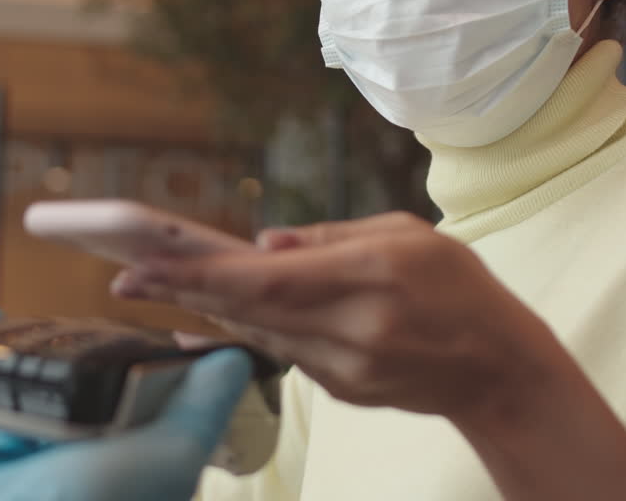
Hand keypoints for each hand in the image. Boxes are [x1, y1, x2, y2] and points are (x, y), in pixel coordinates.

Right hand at [0, 307, 254, 500]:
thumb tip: (235, 360)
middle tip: (33, 313)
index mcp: (118, 466)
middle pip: (52, 400)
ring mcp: (10, 483)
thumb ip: (201, 410)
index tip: (101, 316)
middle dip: (41, 352)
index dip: (113, 359)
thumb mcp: (167, 455)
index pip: (121, 403)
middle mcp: (67, 474)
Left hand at [112, 213, 569, 425]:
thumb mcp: (407, 233)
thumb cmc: (458, 286)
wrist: (501, 369)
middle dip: (181, 291)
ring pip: (258, 335)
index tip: (142, 267)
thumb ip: (330, 236)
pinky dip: (249, 329)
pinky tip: (217, 310)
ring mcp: (345, 370)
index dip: (197, 275)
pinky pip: (283, 353)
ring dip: (207, 309)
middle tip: (124, 276)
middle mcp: (352, 331)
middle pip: (247, 312)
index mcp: (370, 279)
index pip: (264, 280)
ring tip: (159, 283)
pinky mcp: (342, 392)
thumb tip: (261, 241)